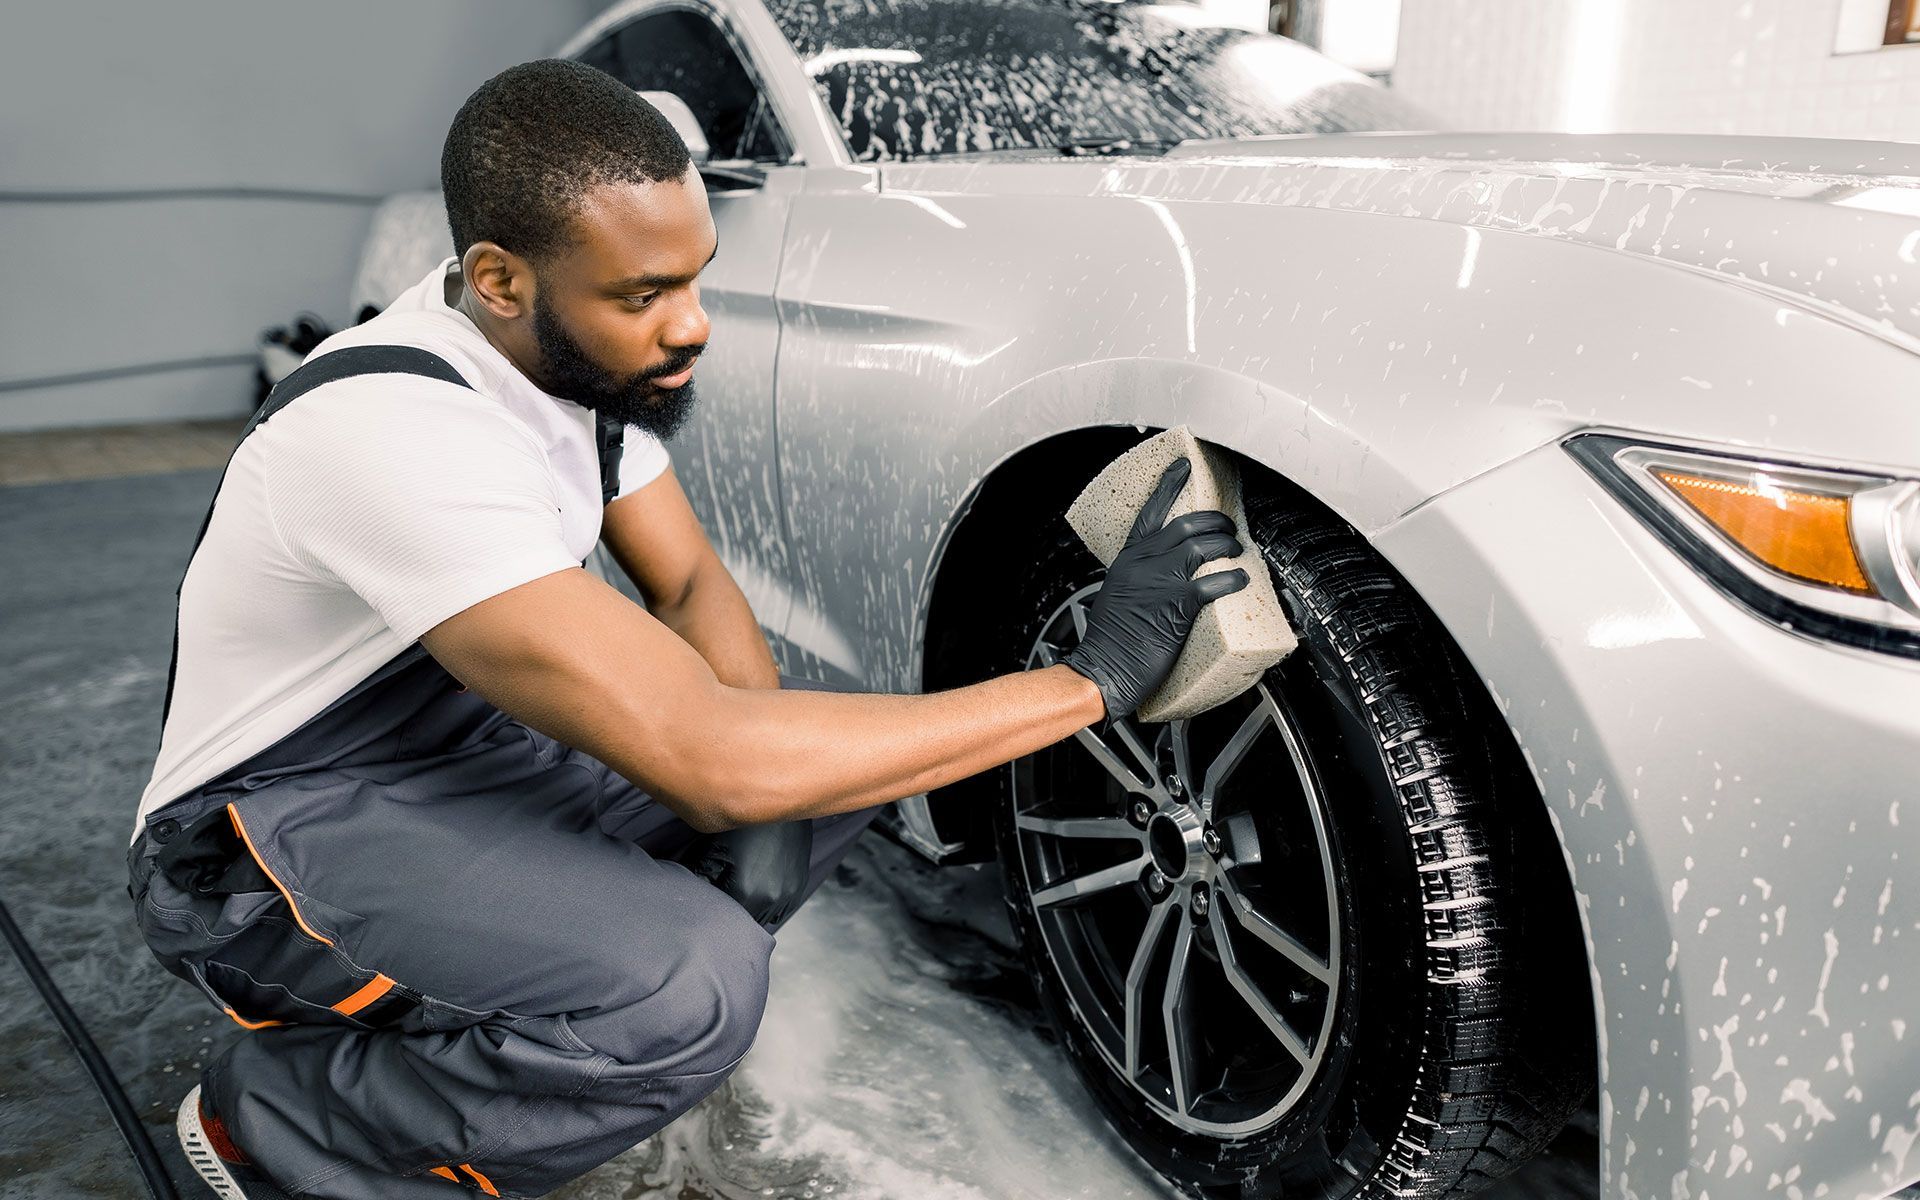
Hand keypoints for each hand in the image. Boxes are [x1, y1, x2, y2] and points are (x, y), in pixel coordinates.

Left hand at [673, 820, 813, 927]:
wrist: (780, 801)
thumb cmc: (744, 822)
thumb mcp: (712, 847)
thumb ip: (698, 876)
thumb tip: (688, 891)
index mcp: (744, 891)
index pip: (722, 916)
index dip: (714, 906)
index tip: (711, 897)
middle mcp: (769, 897)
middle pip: (744, 920)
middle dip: (734, 910)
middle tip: (727, 893)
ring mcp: (788, 892)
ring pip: (765, 917)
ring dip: (754, 908)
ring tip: (746, 888)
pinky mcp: (800, 885)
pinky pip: (783, 909)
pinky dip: (772, 904)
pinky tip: (762, 886)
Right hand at [1061, 457, 1250, 721]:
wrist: (1102, 671)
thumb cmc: (1110, 644)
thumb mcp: (1118, 598)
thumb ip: (1140, 580)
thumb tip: (1163, 577)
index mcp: (1127, 561)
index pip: (1150, 513)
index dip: (1169, 486)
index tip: (1183, 466)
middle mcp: (1142, 565)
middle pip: (1185, 526)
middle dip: (1214, 521)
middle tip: (1228, 526)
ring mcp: (1159, 582)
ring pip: (1202, 546)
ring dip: (1226, 544)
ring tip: (1237, 550)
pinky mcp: (1176, 605)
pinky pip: (1213, 582)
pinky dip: (1232, 577)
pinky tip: (1240, 580)